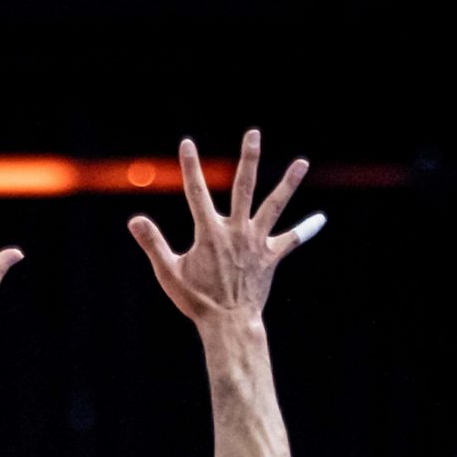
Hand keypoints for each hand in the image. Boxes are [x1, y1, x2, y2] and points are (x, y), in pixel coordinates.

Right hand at [127, 130, 322, 330]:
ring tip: (302, 163)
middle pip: (244, 187)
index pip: (196, 192)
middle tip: (254, 134)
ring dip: (288, 184)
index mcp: (209, 232)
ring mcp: (256, 242)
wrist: (228, 323)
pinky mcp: (270, 257)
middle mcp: (236, 231)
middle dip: (248, 159)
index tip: (187, 143)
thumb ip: (153, 244)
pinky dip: (305, 230)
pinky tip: (321, 219)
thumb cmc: (196, 300)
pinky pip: (290, 240)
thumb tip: (134, 221)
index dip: (190, 166)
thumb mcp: (168, 273)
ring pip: (274, 206)